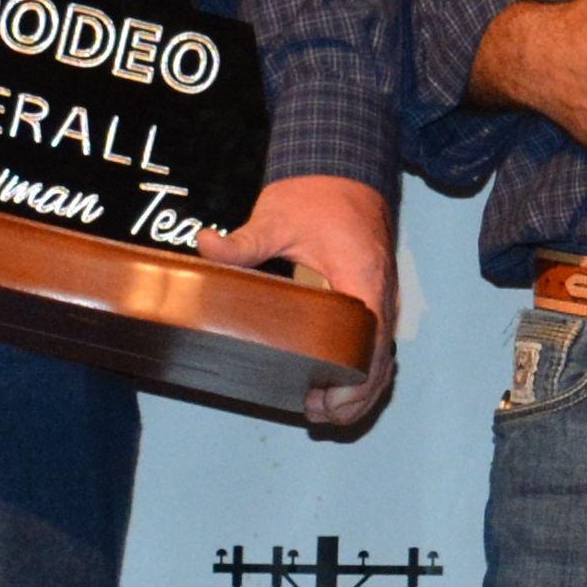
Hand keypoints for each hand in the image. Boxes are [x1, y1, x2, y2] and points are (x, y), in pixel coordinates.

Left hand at [210, 170, 403, 435]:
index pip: (370, 339)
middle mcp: (380, 292)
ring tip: (327, 414)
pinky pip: (375, 344)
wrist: (343, 170)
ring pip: (382, 356)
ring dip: (362, 388)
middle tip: (322, 417)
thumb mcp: (277, 217)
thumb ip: (244, 240)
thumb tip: (204, 245)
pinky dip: (363, 372)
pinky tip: (337, 389)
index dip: (356, 377)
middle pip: (380, 359)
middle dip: (357, 394)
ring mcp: (380, 297)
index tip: (329, 400)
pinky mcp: (372, 298)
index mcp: (363, 276)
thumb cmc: (317, 195)